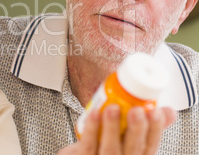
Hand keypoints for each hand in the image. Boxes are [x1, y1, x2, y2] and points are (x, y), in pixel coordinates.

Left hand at [57, 104, 176, 154]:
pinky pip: (88, 145)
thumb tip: (169, 111)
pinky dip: (92, 129)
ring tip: (112, 108)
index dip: (155, 130)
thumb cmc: (108, 147)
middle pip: (133, 150)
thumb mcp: (131, 140)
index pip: (150, 146)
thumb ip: (148, 126)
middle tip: (137, 110)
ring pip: (110, 149)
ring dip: (112, 128)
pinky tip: (94, 114)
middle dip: (137, 130)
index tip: (156, 112)